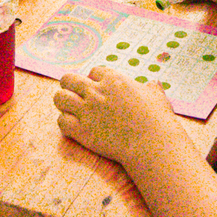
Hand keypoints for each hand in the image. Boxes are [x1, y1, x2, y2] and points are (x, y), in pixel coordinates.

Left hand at [54, 66, 180, 167]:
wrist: (152, 144)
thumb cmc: (158, 119)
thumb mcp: (157, 96)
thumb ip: (151, 88)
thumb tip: (153, 84)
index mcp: (113, 79)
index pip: (93, 72)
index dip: (94, 80)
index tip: (98, 88)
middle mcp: (96, 92)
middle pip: (68, 79)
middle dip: (70, 86)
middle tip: (77, 96)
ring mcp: (86, 111)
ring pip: (59, 98)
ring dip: (63, 102)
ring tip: (71, 110)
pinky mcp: (81, 131)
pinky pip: (61, 121)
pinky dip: (65, 123)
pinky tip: (74, 127)